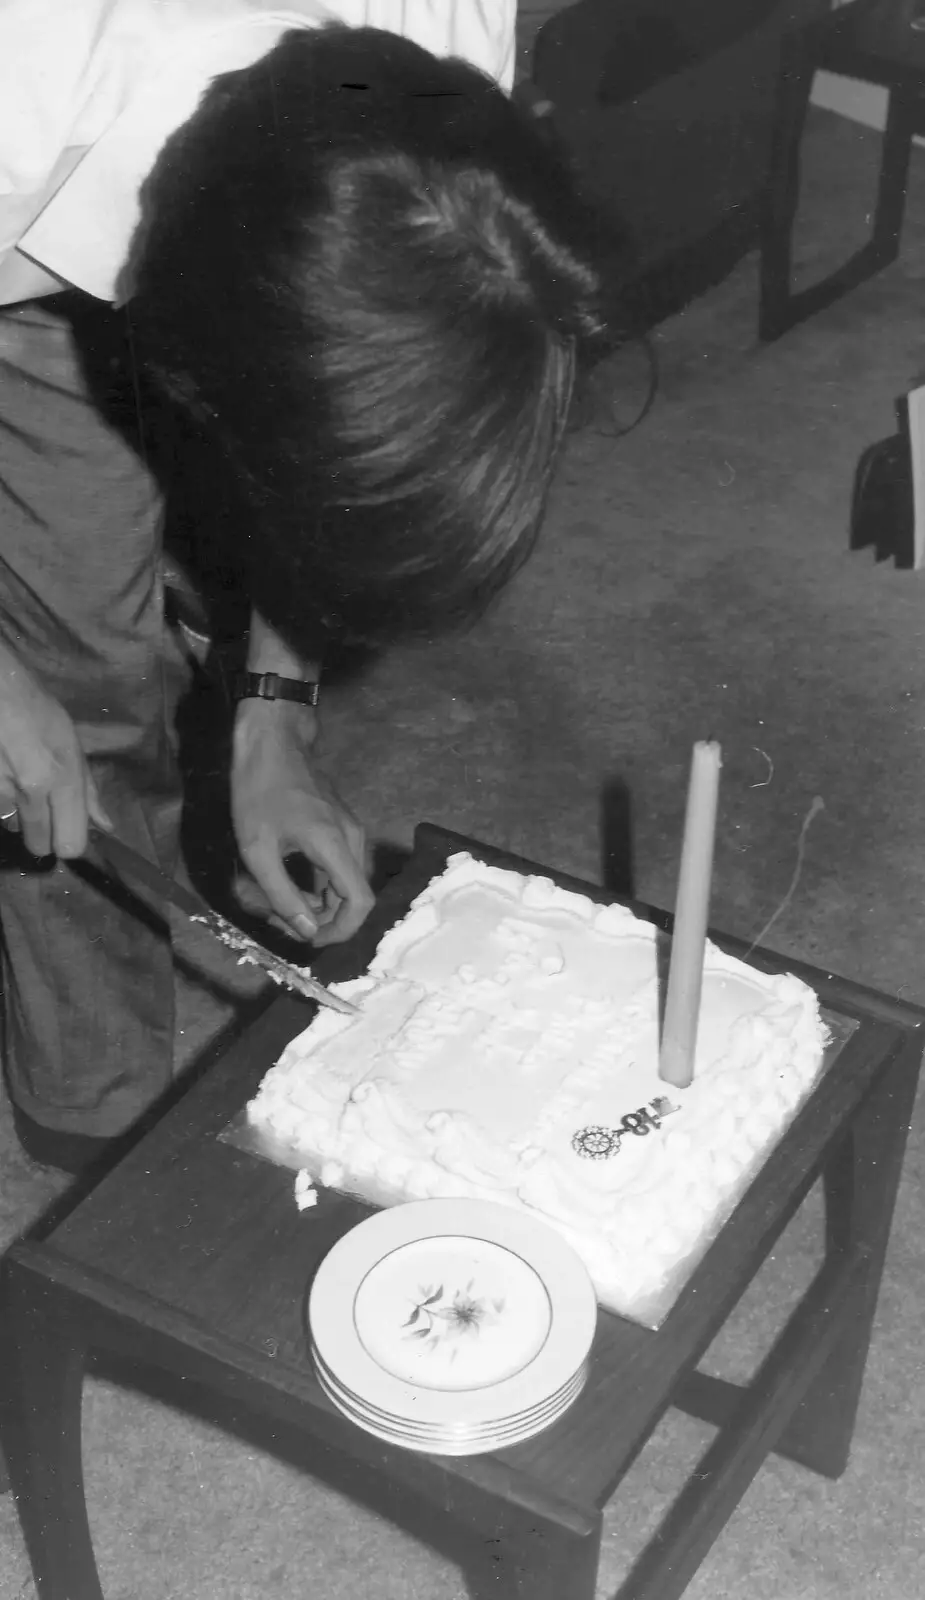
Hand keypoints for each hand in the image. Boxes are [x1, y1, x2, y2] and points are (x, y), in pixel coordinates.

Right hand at [0, 642, 109, 856]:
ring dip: (15, 814)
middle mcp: (32, 789)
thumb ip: (88, 790)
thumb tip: (105, 826)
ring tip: (16, 779)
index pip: (70, 845)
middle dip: (42, 835)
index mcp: (63, 777)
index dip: (69, 843)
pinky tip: (1, 772)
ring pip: (12, 827)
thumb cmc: (34, 707)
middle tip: (41, 808)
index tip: (66, 831)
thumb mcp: (71, 742)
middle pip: (38, 845)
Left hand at [230, 698, 373, 946]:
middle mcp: (353, 840)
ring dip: (316, 903)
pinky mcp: (340, 827)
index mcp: (335, 846)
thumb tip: (308, 931)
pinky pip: (337, 868)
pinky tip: (285, 883)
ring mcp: (349, 831)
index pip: (360, 904)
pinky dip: (317, 884)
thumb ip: (283, 895)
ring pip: (344, 884)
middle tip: (278, 920)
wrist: (271, 740)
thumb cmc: (258, 790)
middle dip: (320, 919)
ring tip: (276, 904)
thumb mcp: (258, 849)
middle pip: (353, 898)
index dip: (341, 931)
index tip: (310, 940)